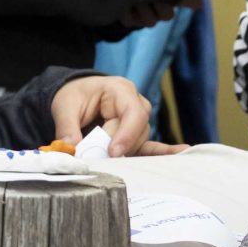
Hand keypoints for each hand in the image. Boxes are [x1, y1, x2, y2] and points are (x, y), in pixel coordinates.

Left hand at [51, 75, 183, 157]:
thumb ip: (67, 127)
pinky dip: (163, 152)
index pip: (133, 113)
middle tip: (99, 157)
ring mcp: (139, 121)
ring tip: (104, 155)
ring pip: (139, 143)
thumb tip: (70, 148)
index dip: (126, 135)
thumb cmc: (74, 96)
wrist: (77, 96)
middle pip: (138, 131)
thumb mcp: (64, 106)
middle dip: (119, 147)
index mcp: (120, 90)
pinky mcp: (137, 136)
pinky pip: (151, 146)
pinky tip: (183, 152)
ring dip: (123, 153)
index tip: (113, 152)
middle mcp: (136, 104)